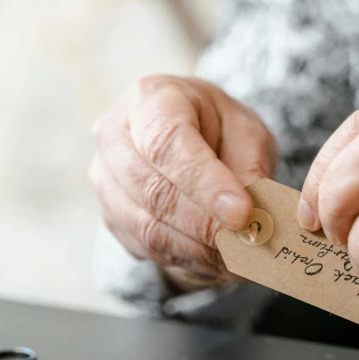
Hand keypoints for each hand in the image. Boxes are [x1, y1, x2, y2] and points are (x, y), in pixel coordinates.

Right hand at [90, 75, 278, 286]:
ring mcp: (105, 180)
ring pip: (147, 227)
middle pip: (153, 191)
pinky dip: (188, 260)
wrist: (187, 138)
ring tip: (242, 258)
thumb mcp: (245, 131)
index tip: (242, 213)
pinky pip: (147, 248)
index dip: (204, 182)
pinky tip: (221, 261)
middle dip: (205, 225)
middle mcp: (114, 137)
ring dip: (199, 249)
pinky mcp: (111, 217)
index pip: (167, 143)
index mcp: (149, 98)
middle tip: (248, 244)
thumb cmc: (217, 128)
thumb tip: (253, 216)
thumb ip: (250, 166)